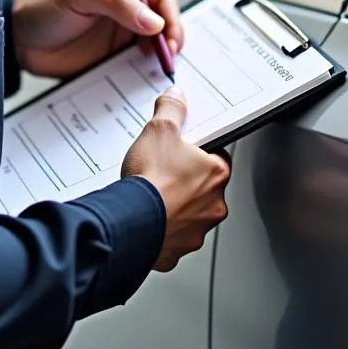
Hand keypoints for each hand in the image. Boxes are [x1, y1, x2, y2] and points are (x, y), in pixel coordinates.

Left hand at [11, 0, 183, 78]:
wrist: (18, 41)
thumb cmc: (44, 8)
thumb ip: (118, 4)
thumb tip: (155, 22)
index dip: (170, 17)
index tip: (170, 39)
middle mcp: (127, 7)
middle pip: (163, 23)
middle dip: (171, 40)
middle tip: (168, 59)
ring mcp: (121, 33)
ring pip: (153, 45)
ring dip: (160, 58)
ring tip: (160, 71)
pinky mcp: (112, 57)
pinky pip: (135, 65)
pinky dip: (144, 73)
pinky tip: (144, 79)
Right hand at [121, 87, 230, 270]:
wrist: (129, 220)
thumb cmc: (151, 179)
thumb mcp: (160, 129)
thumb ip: (172, 109)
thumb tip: (176, 96)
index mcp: (216, 175)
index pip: (218, 158)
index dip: (200, 152)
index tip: (185, 151)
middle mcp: (213, 206)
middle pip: (204, 188)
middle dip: (186, 181)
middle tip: (164, 172)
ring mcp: (195, 231)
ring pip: (189, 215)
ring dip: (175, 207)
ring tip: (152, 195)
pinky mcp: (175, 252)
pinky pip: (171, 238)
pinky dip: (161, 231)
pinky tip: (146, 218)